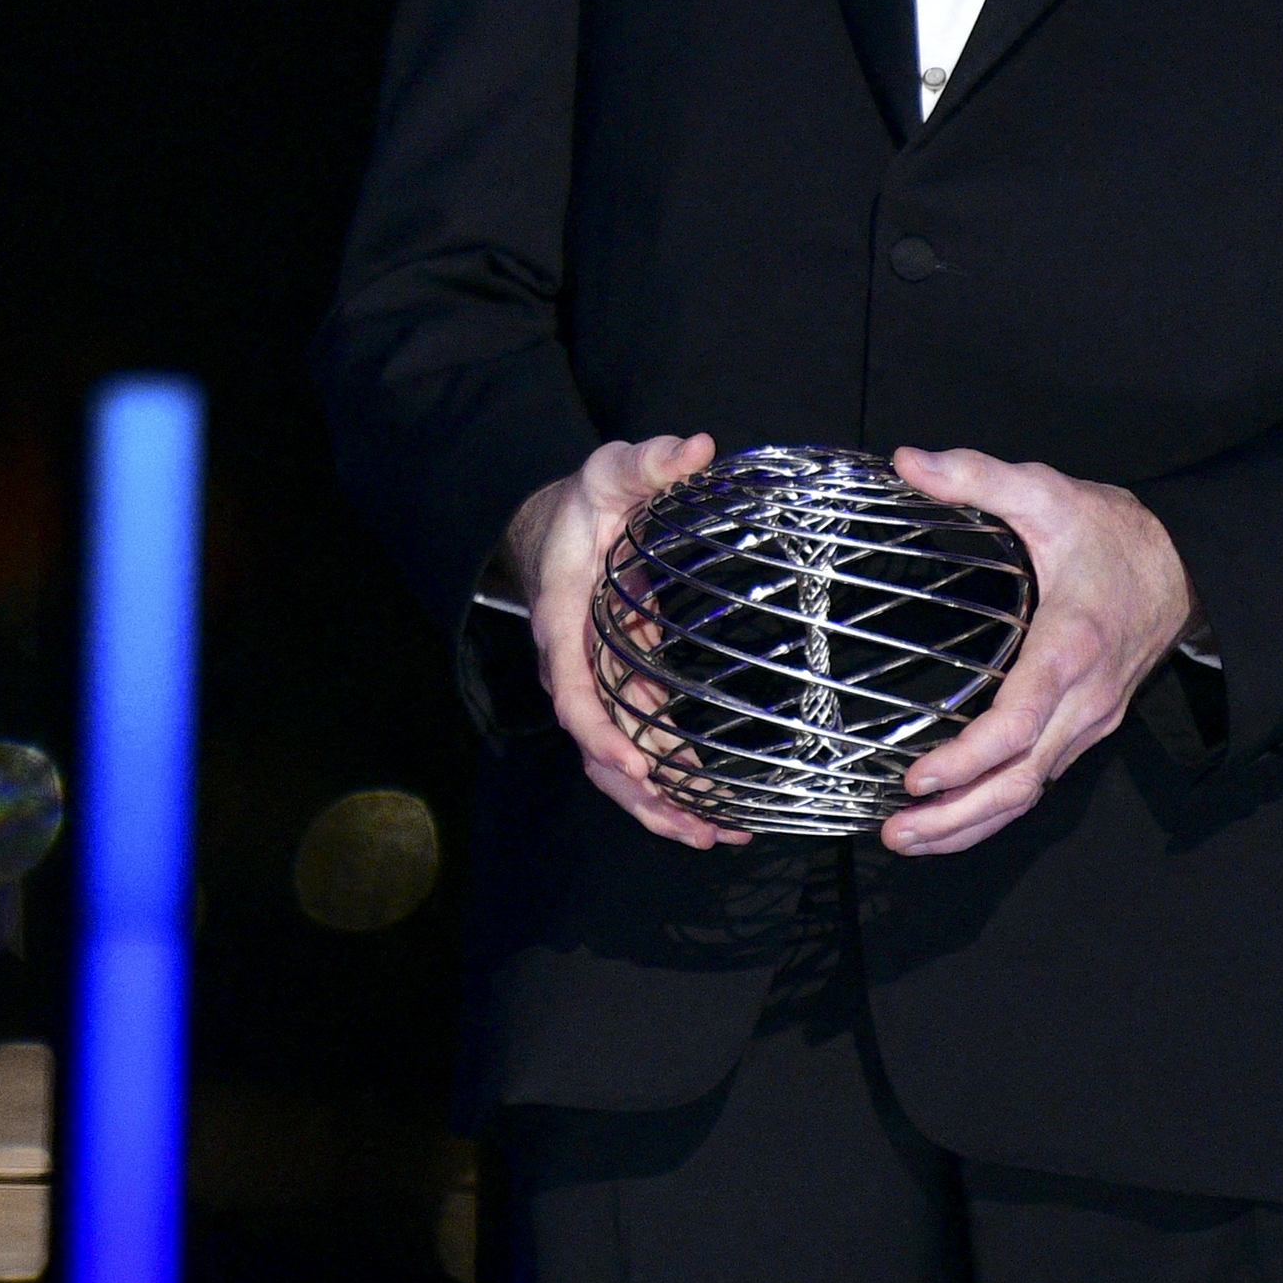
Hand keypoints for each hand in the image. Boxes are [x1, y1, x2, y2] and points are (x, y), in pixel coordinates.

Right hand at [504, 433, 747, 850]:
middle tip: (701, 829)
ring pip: (619, 759)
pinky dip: (673, 779)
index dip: (602, 733)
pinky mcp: (624, 688)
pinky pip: (642, 744)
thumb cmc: (584, 501)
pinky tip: (716, 807)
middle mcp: (576, 666)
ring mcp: (600, 682)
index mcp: (566, 621)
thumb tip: (696, 447)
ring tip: (720, 835)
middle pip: (597, 748)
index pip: (575, 692)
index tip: (639, 765)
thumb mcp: (609, 471)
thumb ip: (648, 461)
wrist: (562, 520)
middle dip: (644, 796)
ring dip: (664, 803)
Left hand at [878, 447, 1193, 855]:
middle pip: (1023, 777)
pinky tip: (950, 821)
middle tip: (896, 832)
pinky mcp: (1086, 727)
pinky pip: (1039, 779)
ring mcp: (1090, 720)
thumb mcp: (1046, 491)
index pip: (1021, 719)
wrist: (1185, 565)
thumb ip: (977, 476)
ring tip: (907, 840)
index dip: (970, 757)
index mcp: (1072, 645)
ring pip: (1032, 790)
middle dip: (959, 814)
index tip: (919, 777)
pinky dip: (995, 809)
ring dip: (972, 824)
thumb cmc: (1109, 532)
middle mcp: (1085, 697)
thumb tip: (908, 462)